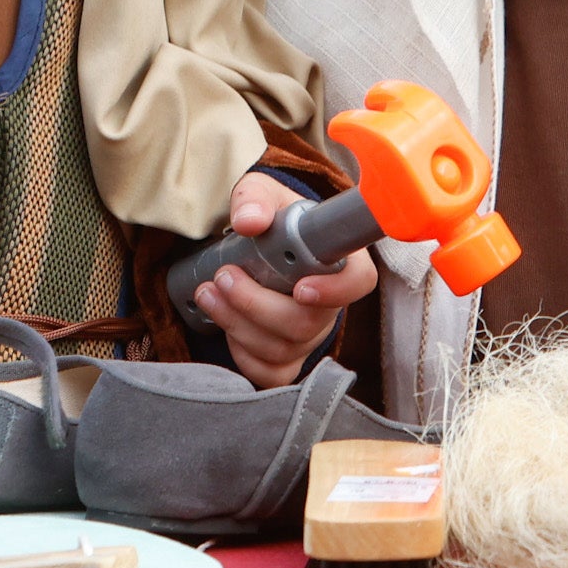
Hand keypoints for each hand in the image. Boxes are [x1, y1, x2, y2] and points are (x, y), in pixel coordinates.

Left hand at [192, 169, 378, 388]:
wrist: (256, 243)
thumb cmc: (270, 217)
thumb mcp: (261, 194)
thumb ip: (254, 199)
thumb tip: (249, 221)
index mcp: (340, 260)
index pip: (358, 282)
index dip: (335, 291)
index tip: (299, 287)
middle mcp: (330, 303)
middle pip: (307, 323)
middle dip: (256, 304)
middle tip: (224, 277)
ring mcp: (310, 335)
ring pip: (282, 349)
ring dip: (238, 323)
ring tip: (209, 293)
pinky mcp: (287, 358)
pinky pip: (270, 373)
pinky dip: (241, 354)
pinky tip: (224, 324)